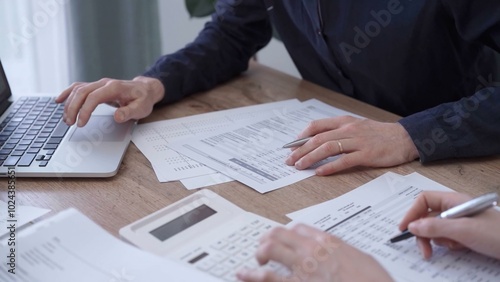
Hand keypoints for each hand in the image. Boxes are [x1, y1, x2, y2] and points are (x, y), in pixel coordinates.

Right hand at [56, 76, 163, 126]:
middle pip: (82, 92)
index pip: (94, 97)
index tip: (81, 123)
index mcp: (114, 87)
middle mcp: (104, 83)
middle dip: (73, 108)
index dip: (85, 110)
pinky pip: (78, 87)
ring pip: (78, 90)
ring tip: (66, 119)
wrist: (145, 89)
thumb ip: (130, 112)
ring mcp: (99, 84)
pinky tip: (59, 100)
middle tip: (69, 123)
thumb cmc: (143, 99)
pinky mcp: (96, 87)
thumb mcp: (141, 108)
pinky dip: (67, 93)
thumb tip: (117, 116)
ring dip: (69, 103)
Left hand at [236, 224, 392, 281]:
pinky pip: (269, 278)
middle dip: (267, 241)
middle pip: (279, 234)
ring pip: (269, 250)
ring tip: (254, 263)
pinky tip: (242, 276)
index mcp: (329, 242)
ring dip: (258, 255)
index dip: (286, 234)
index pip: (299, 228)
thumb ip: (343, 253)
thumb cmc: (374, 280)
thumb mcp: (362, 260)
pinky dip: (252, 277)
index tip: (282, 239)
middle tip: (264, 251)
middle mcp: (313, 250)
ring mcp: (303, 269)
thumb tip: (336, 254)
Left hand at [285, 116, 418, 174]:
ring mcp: (358, 141)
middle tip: (289, 161)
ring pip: (328, 148)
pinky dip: (330, 167)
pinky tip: (320, 172)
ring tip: (300, 166)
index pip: (316, 126)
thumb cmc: (378, 134)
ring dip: (311, 158)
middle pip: (318, 139)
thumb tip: (316, 141)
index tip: (290, 147)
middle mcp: (349, 129)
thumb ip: (338, 131)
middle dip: (300, 150)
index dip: (300, 137)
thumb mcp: (356, 126)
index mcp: (345, 121)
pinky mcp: (367, 154)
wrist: (405, 138)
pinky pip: (344, 160)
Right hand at [399, 191, 499, 258]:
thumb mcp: (463, 230)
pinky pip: (448, 238)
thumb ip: (435, 227)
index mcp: (454, 200)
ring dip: (438, 240)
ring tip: (451, 247)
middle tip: (424, 251)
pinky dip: (450, 244)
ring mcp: (461, 221)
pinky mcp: (466, 233)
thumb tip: (412, 226)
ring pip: (436, 229)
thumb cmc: (498, 234)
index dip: (412, 213)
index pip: (424, 200)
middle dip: (423, 233)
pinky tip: (461, 248)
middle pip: (427, 216)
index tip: (405, 229)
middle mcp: (455, 208)